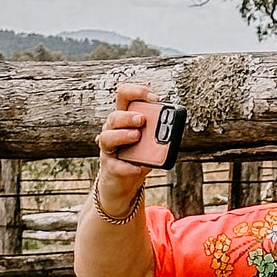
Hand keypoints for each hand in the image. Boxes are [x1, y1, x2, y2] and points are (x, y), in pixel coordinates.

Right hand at [94, 82, 156, 214]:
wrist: (125, 184)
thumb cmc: (138, 158)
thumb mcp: (151, 145)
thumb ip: (158, 137)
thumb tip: (169, 133)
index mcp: (124, 119)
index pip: (124, 96)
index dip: (137, 92)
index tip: (154, 98)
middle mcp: (112, 130)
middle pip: (114, 116)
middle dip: (128, 116)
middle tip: (143, 120)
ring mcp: (109, 149)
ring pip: (107, 137)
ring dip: (123, 135)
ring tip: (137, 137)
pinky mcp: (110, 167)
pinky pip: (117, 165)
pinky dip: (128, 167)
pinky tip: (138, 168)